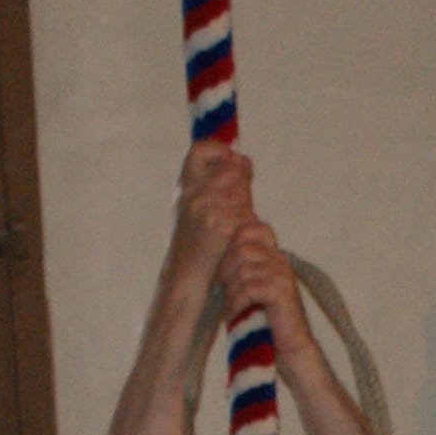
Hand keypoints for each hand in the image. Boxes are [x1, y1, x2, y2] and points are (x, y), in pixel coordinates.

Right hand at [167, 143, 255, 306]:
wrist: (186, 284)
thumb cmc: (196, 250)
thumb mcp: (199, 213)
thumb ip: (220, 188)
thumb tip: (242, 161)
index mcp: (185, 190)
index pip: (199, 151)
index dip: (220, 151)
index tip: (232, 162)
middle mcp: (193, 196)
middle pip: (231, 170)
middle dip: (243, 182)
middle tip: (242, 201)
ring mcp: (207, 210)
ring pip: (242, 193)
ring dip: (247, 207)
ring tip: (239, 226)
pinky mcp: (221, 227)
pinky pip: (247, 215)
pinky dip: (250, 226)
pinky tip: (241, 241)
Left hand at [214, 213, 309, 355]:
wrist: (290, 348)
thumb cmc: (263, 320)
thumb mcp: (247, 289)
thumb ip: (236, 269)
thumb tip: (210, 254)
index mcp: (273, 256)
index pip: (250, 230)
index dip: (231, 246)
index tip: (225, 274)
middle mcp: (280, 261)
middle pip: (241, 249)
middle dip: (226, 272)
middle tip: (226, 294)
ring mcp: (282, 275)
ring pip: (243, 271)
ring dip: (231, 293)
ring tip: (232, 309)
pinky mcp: (282, 291)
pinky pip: (250, 288)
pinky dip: (237, 303)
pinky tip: (236, 315)